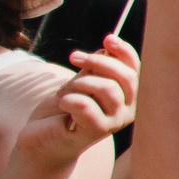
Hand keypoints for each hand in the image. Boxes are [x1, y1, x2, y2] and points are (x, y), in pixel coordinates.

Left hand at [14, 36, 139, 166]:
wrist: (42, 140)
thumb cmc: (64, 110)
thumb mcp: (82, 82)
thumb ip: (96, 68)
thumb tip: (108, 46)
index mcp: (128, 97)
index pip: (135, 69)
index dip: (125, 51)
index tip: (108, 38)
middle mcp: (128, 110)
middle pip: (125, 77)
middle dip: (98, 61)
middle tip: (73, 56)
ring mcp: (115, 122)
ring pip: (107, 88)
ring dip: (79, 82)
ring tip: (64, 91)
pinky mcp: (97, 131)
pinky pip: (85, 104)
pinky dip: (68, 98)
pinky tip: (63, 104)